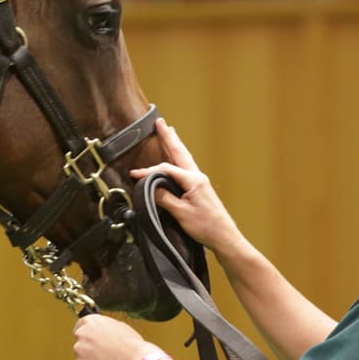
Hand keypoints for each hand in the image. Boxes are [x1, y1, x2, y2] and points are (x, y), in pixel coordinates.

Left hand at [72, 314, 151, 359]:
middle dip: (88, 346)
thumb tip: (101, 332)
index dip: (87, 333)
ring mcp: (80, 350)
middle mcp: (82, 333)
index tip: (89, 339)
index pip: (80, 325)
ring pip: (82, 355)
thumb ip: (104, 328)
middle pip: (80, 340)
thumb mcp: (118, 326)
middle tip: (100, 353)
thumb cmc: (130, 344)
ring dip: (90, 358)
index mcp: (90, 321)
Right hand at [130, 119, 245, 257]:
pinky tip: (177, 158)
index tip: (133, 175)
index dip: (148, 172)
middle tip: (160, 122)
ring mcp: (200, 182)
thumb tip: (150, 188)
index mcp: (194, 180)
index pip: (166, 169)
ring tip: (169, 132)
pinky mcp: (200, 188)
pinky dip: (179, 158)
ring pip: (184, 158)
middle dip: (169, 137)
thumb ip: (165, 198)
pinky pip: (187, 168)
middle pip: (180, 153)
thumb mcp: (181, 213)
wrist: (224, 237)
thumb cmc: (206, 226)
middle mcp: (198, 177)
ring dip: (175, 144)